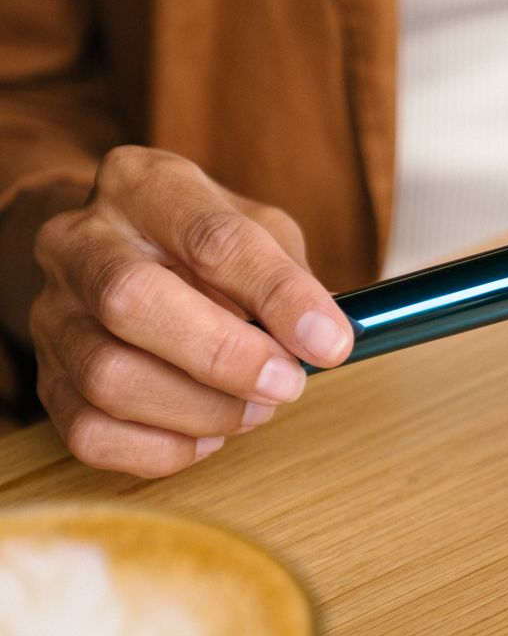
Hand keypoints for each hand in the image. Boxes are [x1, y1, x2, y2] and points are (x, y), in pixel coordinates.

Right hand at [30, 147, 353, 475]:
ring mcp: (53, 312)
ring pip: (110, 378)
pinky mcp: (47, 378)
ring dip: (202, 409)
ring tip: (254, 409)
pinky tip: (207, 433)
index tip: (331, 342)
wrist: (116, 254)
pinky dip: (164, 449)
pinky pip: (92, 433)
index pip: (212, 238)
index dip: (279, 297)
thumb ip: (291, 280)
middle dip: (225, 357)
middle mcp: (80, 241)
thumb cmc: (201, 245)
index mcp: (143, 186)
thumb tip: (323, 340)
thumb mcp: (259, 232)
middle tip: (288, 385)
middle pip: (133, 301)